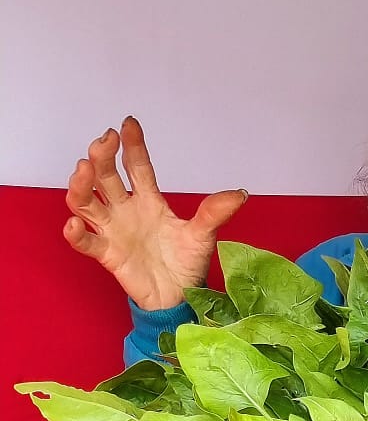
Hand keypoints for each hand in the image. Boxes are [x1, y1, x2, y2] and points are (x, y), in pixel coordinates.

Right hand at [63, 116, 247, 310]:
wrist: (181, 296)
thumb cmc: (187, 263)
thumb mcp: (203, 235)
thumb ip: (215, 213)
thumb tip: (239, 194)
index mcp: (148, 201)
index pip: (136, 167)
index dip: (132, 145)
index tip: (129, 123)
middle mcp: (126, 210)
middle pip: (106, 178)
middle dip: (102, 156)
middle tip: (105, 140)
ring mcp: (113, 230)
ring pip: (86, 202)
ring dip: (81, 185)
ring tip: (84, 169)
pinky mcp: (107, 254)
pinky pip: (85, 242)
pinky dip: (76, 233)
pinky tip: (75, 223)